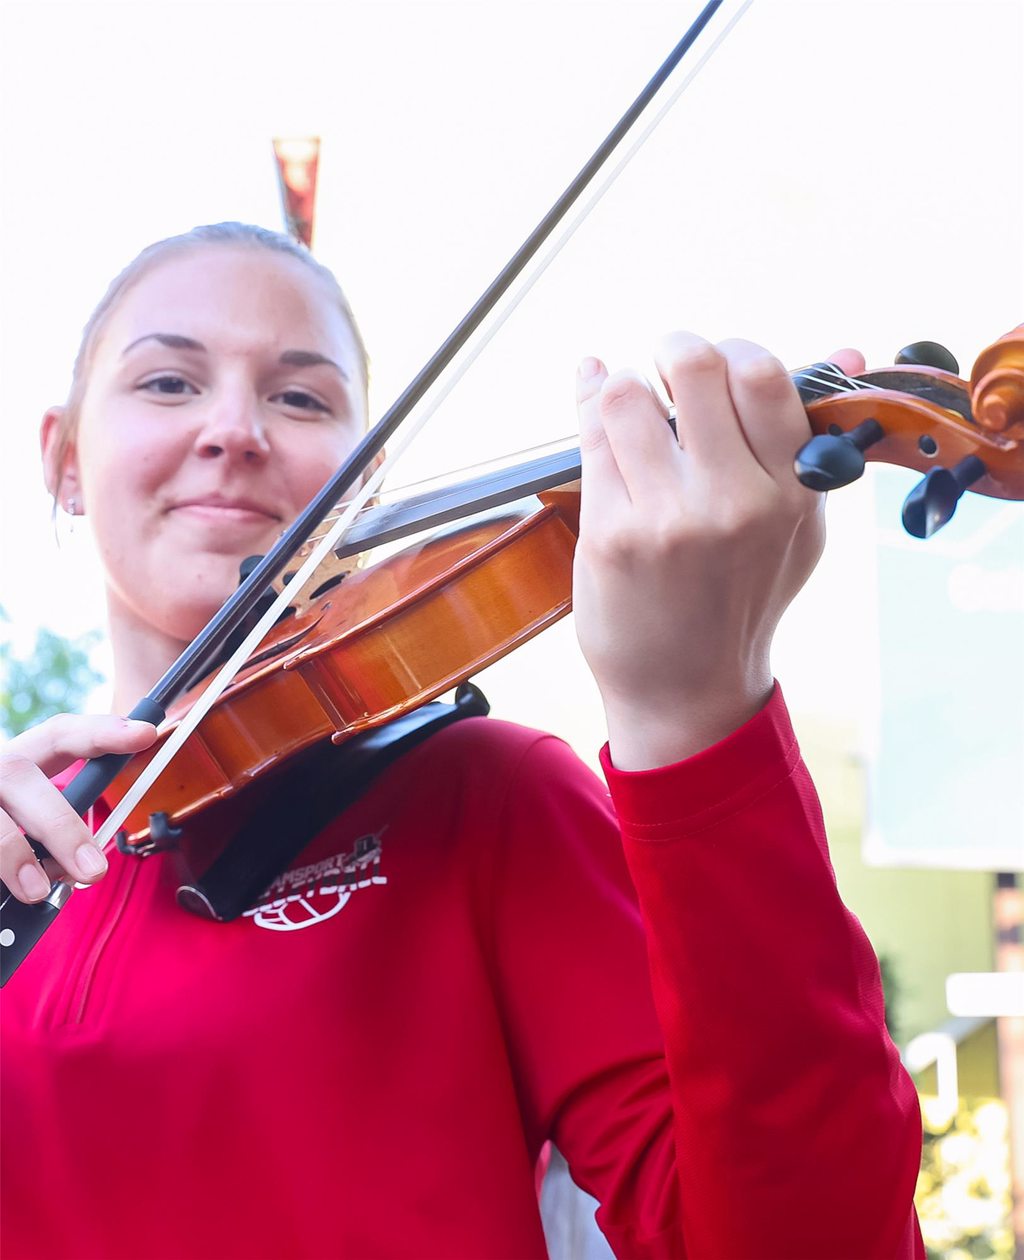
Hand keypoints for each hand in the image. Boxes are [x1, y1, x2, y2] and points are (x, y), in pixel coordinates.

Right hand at [0, 715, 157, 901]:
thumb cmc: (6, 822)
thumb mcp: (29, 812)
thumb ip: (57, 828)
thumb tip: (84, 869)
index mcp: (20, 759)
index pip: (61, 733)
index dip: (102, 732)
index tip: (146, 734)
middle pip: (21, 776)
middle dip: (60, 825)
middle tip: (93, 870)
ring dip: (14, 853)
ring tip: (37, 891)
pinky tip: (4, 898)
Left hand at [574, 333, 864, 768]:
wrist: (688, 689)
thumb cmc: (743, 598)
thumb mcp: (799, 526)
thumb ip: (816, 441)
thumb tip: (849, 352)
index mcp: (793, 490)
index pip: (763, 375)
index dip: (731, 351)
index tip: (715, 365)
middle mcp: (735, 501)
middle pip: (695, 367)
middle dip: (674, 350)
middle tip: (666, 366)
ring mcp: (670, 519)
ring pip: (627, 395)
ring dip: (623, 385)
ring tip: (628, 404)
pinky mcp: (613, 535)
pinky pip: (590, 441)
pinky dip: (589, 411)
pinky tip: (596, 409)